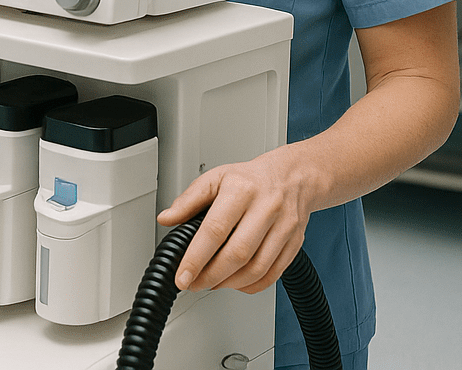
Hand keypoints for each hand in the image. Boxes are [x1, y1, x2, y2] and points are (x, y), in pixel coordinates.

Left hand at [157, 146, 315, 294]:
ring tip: (211, 283)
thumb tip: (166, 218)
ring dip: (230, 283)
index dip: (196, 258)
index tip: (182, 275)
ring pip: (257, 268)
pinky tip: (235, 282)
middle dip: (211, 275)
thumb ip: (188, 200)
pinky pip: (273, 274)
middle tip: (193, 283)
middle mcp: (266, 209)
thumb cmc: (250, 179)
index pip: (215, 230)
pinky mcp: (295, 244)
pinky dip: (251, 285)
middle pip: (237, 254)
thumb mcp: (214, 178)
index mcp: (241, 190)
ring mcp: (284, 228)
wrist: (292, 177)